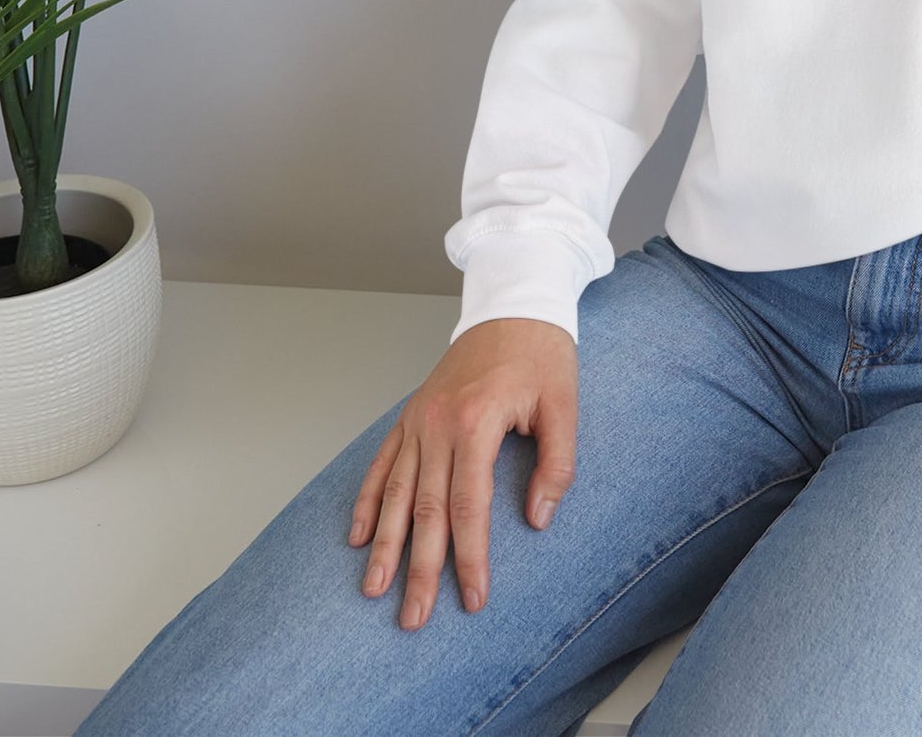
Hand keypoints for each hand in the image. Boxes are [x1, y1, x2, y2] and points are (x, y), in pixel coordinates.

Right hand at [349, 316, 576, 629]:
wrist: (513, 304)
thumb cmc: (542, 354)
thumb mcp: (564, 405)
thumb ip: (557, 464)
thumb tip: (538, 519)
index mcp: (477, 422)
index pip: (469, 506)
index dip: (470, 557)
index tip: (472, 597)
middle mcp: (438, 424)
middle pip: (424, 509)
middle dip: (418, 568)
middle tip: (413, 618)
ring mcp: (419, 419)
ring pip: (394, 492)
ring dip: (384, 544)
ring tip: (373, 590)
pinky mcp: (411, 414)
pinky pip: (382, 462)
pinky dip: (367, 500)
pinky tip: (358, 536)